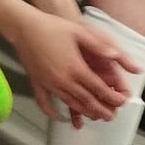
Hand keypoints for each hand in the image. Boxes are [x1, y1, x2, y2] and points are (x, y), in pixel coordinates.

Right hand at [12, 11, 137, 126]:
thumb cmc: (50, 27)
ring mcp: (49, 83)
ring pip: (69, 103)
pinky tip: (57, 116)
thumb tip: (115, 55)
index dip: (111, 96)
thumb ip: (99, 46)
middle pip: (86, 100)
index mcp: (75, 67)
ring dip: (83, 112)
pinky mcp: (37, 83)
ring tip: (93, 117)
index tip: (119, 101)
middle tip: (110, 116)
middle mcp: (63, 79)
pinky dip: (51, 112)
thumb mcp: (79, 32)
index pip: (98, 88)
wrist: (24, 27)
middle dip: (100, 110)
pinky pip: (45, 102)